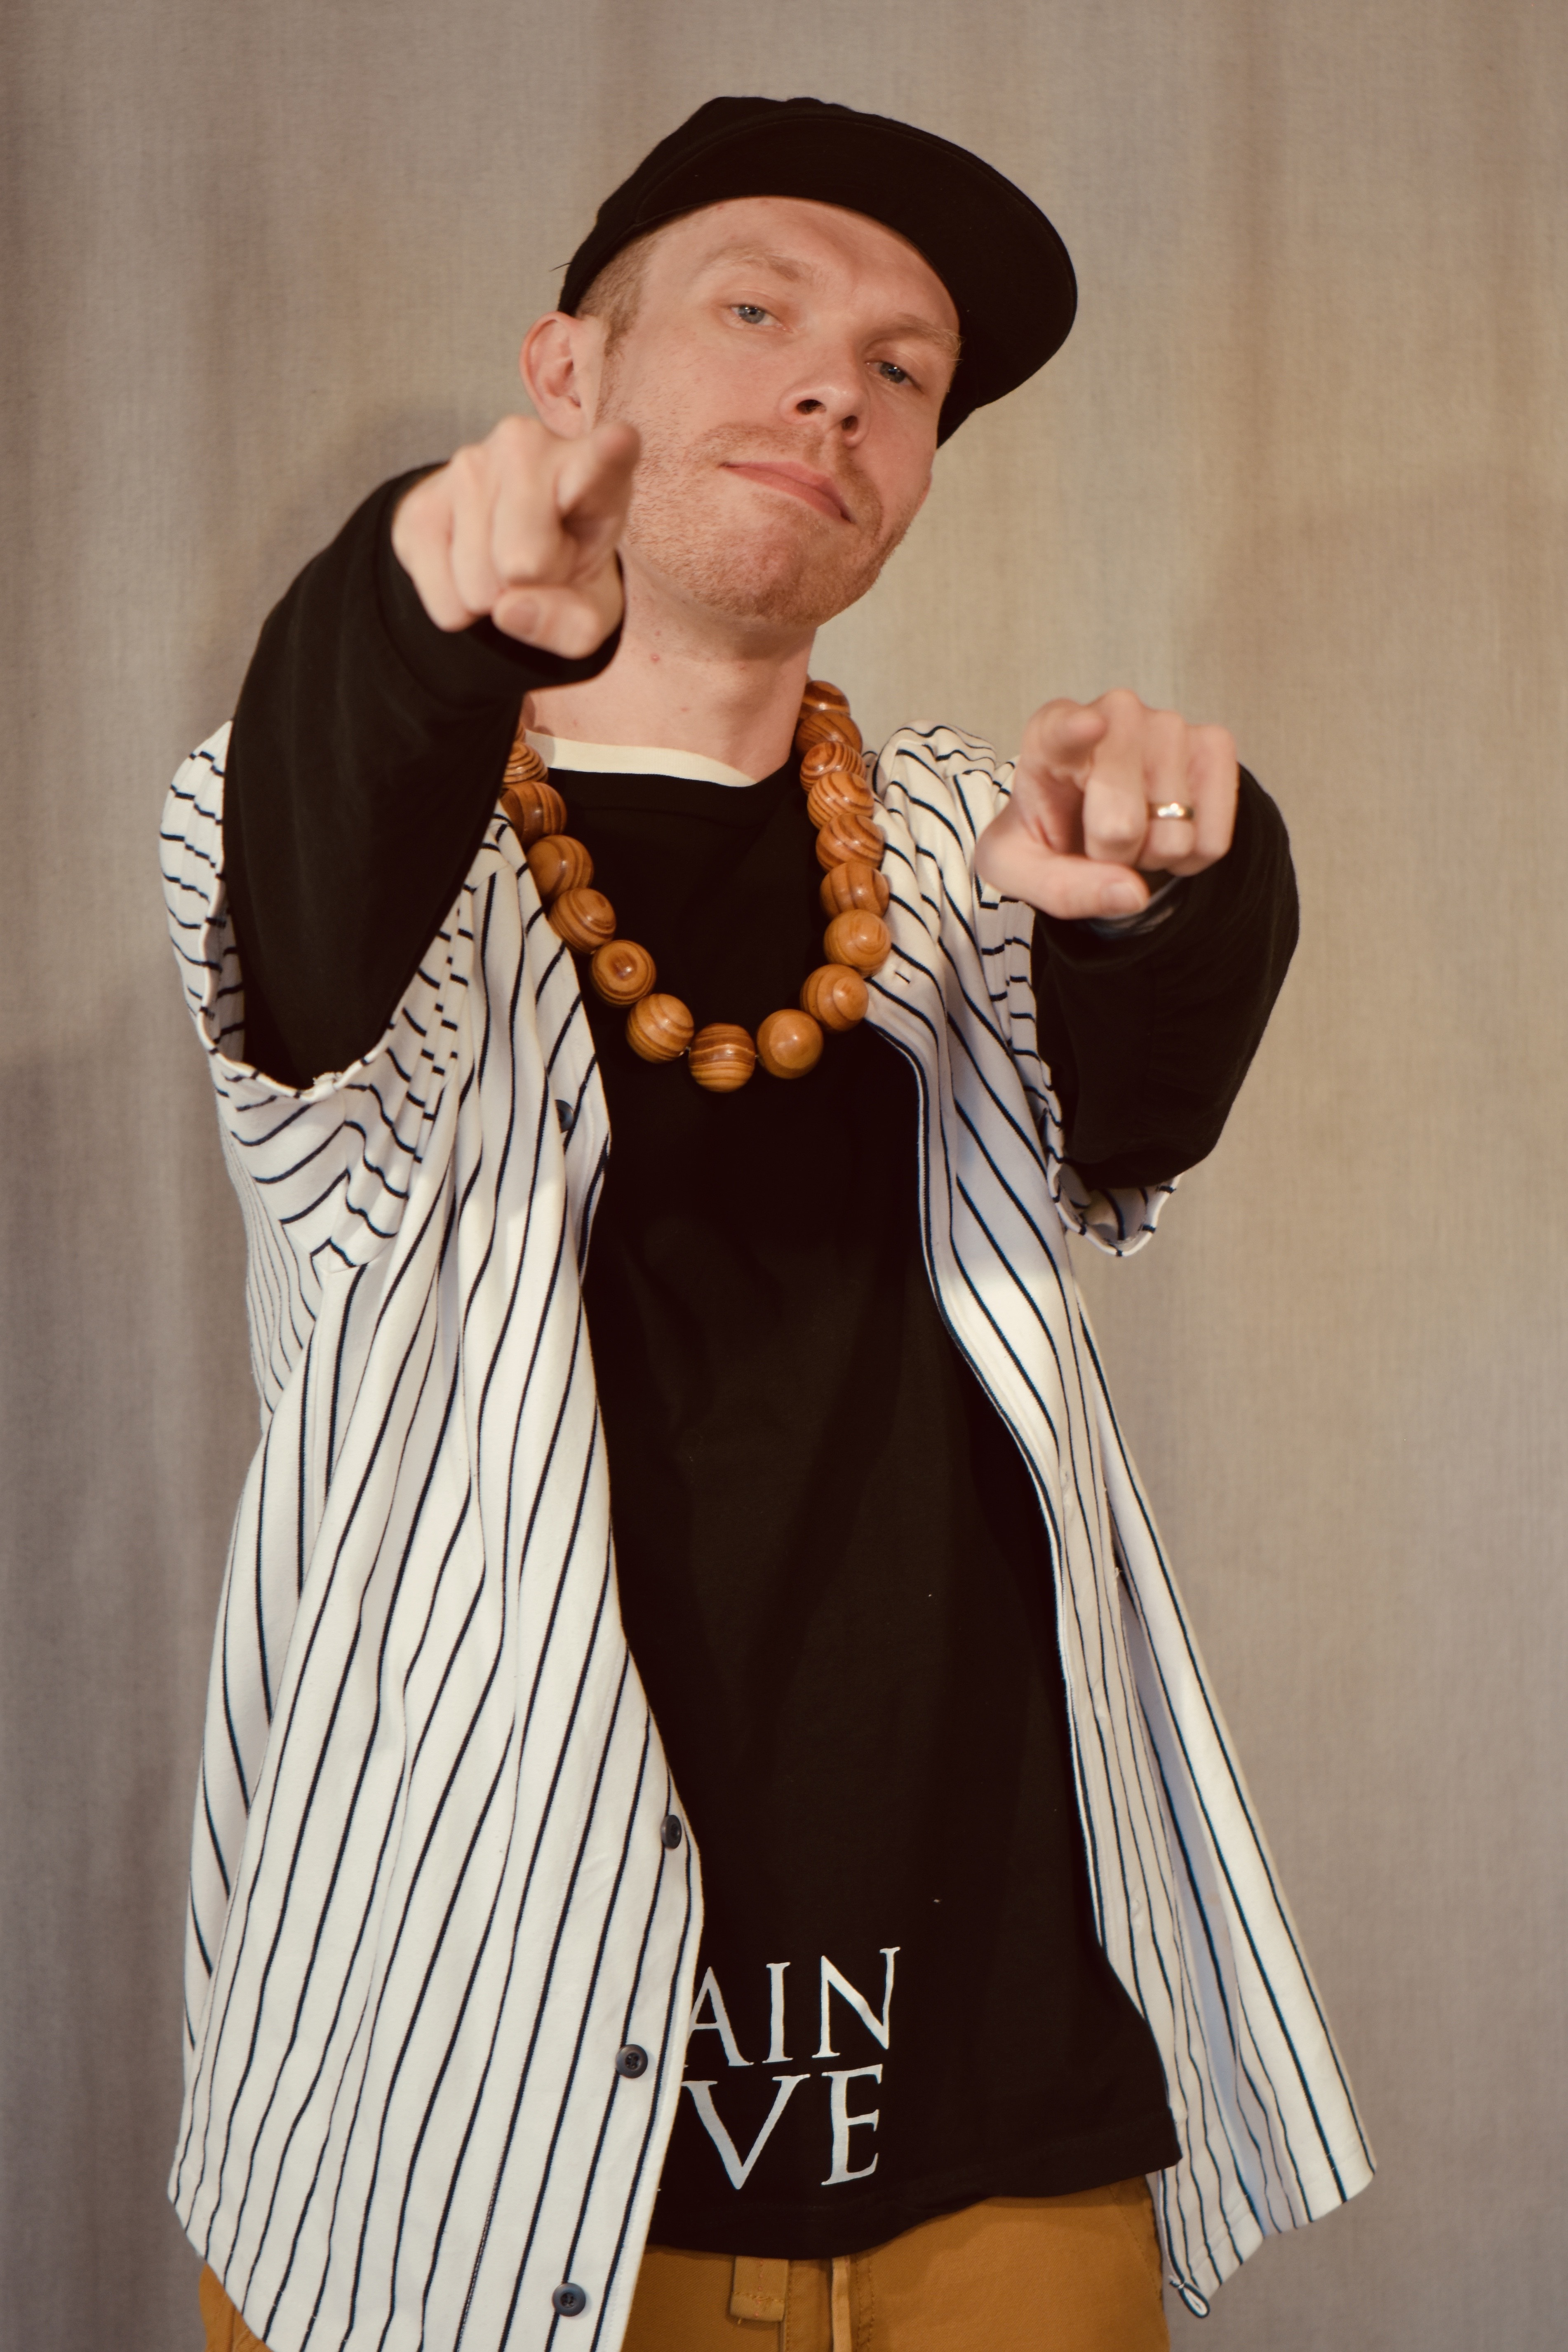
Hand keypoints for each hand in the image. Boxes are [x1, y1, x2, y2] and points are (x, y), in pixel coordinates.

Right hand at [390, 413, 638, 657]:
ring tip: (506, 558)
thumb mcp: (591, 609)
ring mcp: (469, 464)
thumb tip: (510, 609)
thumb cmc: (567, 568)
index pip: (602, 459)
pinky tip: (471, 567)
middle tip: (541, 562)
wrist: (508, 555)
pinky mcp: (421, 501)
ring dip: (493, 595)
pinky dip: (459, 606)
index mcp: (593, 467)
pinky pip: (444, 598)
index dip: (608, 454)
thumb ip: (574, 623)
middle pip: (525, 561)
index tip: (618, 442)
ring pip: (478, 583)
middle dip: (532, 585)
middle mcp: (527, 446)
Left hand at [973, 690, 1238, 920]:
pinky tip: (1165, 829)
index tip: (1089, 726)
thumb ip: (1061, 888)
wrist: (1090, 819)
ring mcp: (1170, 725)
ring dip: (1153, 853)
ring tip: (1134, 826)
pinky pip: (1213, 838)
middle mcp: (1115, 715)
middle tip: (1098, 837)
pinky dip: (1190, 857)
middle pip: (1122, 823)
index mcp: (1050, 737)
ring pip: (1176, 833)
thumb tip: (1131, 893)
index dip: (1077, 731)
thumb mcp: (1020, 870)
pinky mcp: (1215, 744)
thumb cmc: (1050, 830)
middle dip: (1112, 854)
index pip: (1063, 731)